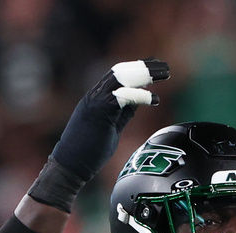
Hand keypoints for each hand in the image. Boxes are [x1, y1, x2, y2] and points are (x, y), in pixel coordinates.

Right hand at [29, 59, 169, 211]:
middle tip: (164, 67)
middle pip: (121, 71)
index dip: (136, 67)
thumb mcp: (111, 127)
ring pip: (122, 78)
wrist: (70, 165)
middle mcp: (94, 95)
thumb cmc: (89, 151)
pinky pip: (123, 97)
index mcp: (96, 97)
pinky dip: (141, 95)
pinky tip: (155, 99)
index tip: (154, 65)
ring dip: (144, 75)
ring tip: (165, 75)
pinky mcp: (99, 112)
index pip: (118, 74)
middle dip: (144, 67)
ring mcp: (95, 102)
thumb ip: (122, 113)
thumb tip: (136, 103)